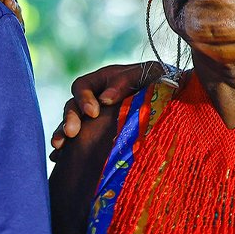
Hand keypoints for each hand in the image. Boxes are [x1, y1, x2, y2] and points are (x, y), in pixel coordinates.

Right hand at [48, 61, 166, 151]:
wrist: (175, 98)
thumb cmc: (161, 81)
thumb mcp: (147, 74)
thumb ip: (125, 82)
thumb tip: (105, 99)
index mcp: (102, 81)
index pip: (82, 86)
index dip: (84, 99)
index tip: (93, 113)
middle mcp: (94, 99)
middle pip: (72, 107)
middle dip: (69, 119)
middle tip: (72, 133)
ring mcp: (94, 119)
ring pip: (71, 125)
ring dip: (62, 135)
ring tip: (58, 148)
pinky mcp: (97, 136)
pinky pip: (76, 143)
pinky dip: (67, 150)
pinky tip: (59, 159)